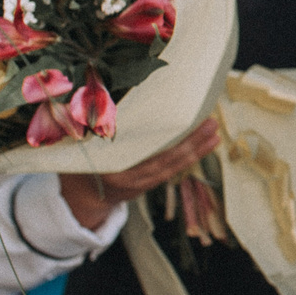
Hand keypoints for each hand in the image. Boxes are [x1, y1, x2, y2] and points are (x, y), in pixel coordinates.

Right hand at [58, 118, 221, 231]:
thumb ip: (93, 130)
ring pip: (174, 166)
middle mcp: (130, 177)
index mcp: (112, 167)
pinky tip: (206, 145)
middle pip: (167, 160)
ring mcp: (141, 183)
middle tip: (210, 123)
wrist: (83, 196)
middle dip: (191, 143)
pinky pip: (173, 169)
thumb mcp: (81, 147)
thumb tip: (100, 98)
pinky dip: (190, 156)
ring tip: (214, 134)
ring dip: (197, 150)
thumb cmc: (81, 162)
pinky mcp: (150, 183)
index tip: (184, 121)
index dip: (168, 141)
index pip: (147, 154)